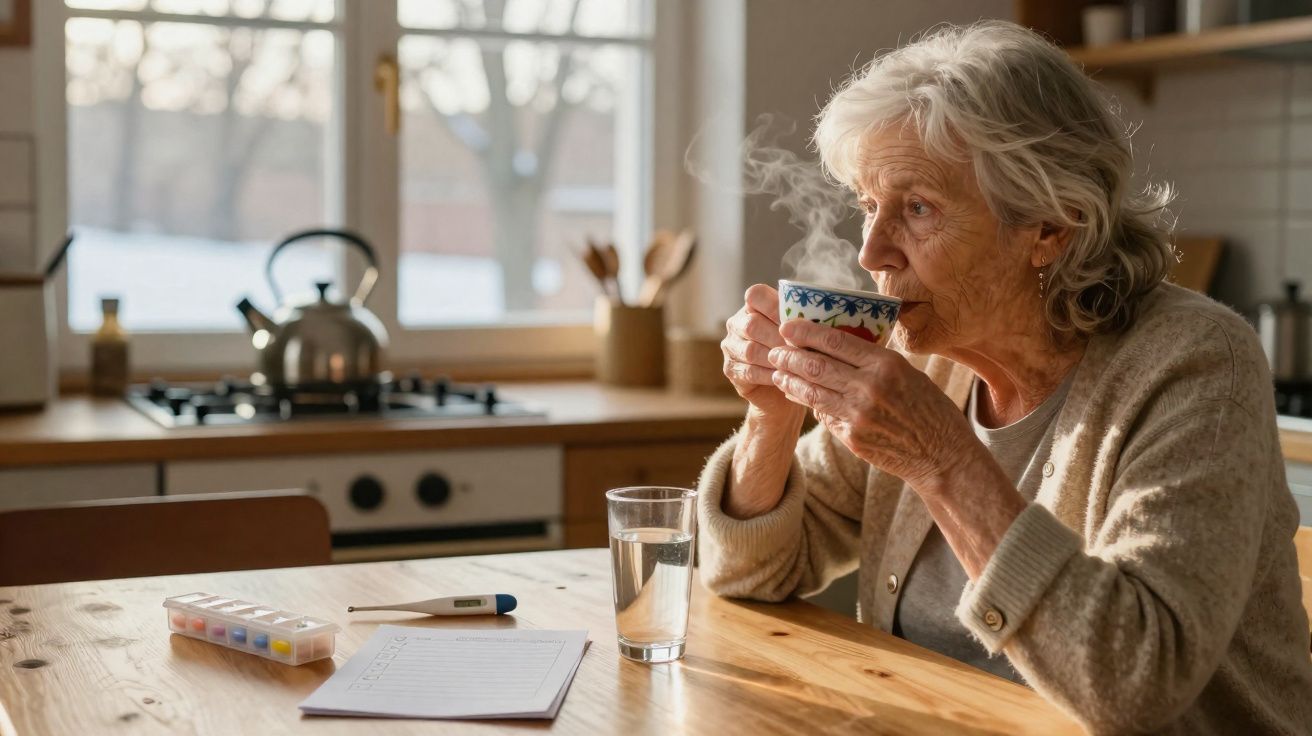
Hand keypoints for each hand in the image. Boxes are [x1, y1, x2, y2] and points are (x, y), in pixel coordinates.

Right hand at [722, 285, 806, 421]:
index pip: (755, 295)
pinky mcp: (730, 369)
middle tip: (801, 348)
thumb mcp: (801, 333)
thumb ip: (803, 320)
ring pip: (750, 350)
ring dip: (775, 358)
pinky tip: (784, 377)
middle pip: (752, 324)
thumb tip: (822, 314)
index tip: (795, 321)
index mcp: (753, 306)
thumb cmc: (797, 354)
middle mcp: (737, 323)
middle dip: (779, 337)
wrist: (785, 389)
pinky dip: (768, 375)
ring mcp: (731, 346)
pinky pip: (748, 371)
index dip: (774, 306)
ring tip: (795, 364)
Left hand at [767, 318, 976, 489]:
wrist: (943, 455)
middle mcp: (869, 388)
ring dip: (790, 380)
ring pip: (811, 392)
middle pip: (816, 365)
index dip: (806, 332)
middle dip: (789, 355)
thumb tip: (838, 347)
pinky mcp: (852, 438)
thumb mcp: (909, 373)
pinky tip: (797, 394)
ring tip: (777, 371)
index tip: (788, 327)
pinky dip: (807, 402)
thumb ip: (875, 362)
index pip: (835, 341)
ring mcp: (858, 415)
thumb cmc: (930, 410)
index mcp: (886, 365)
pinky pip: (823, 415)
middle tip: (775, 349)